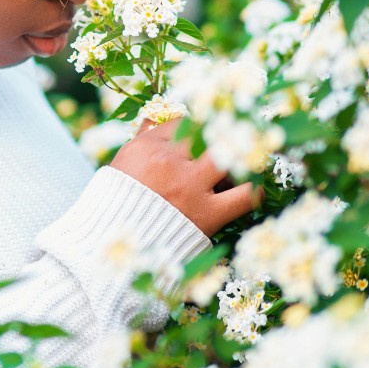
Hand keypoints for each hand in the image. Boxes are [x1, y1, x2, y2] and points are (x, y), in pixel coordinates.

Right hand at [109, 116, 260, 236]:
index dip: (198, 130)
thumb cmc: (117, 206)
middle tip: (230, 144)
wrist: (114, 250)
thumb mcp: (122, 165)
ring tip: (245, 161)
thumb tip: (157, 117)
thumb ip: (143, 140)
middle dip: (222, 137)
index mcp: (147, 148)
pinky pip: (246, 194)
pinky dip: (254, 189)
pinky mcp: (207, 214)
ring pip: (230, 155)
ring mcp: (190, 187)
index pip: (184, 123)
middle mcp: (170, 162)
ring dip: (240, 157)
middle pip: (210, 133)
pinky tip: (253, 188)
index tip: (203, 138)